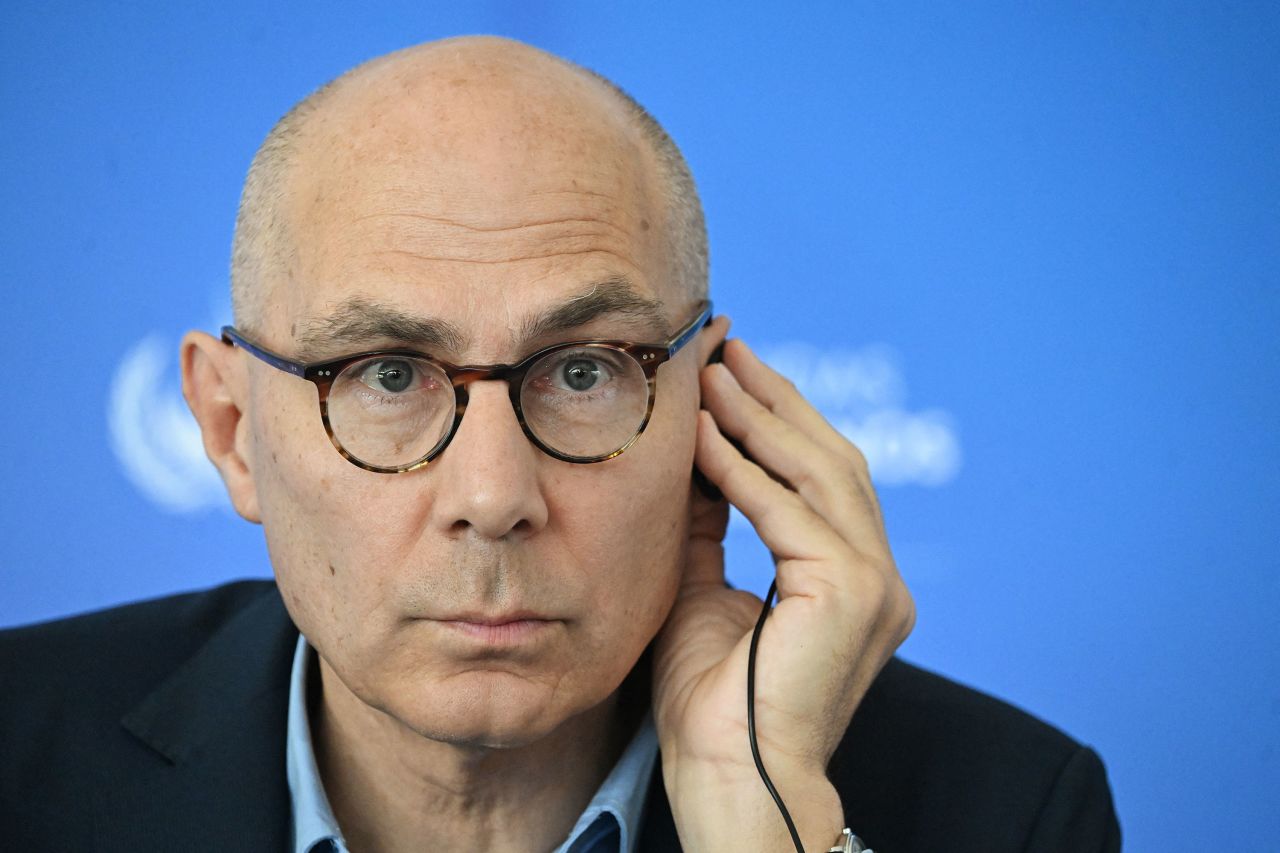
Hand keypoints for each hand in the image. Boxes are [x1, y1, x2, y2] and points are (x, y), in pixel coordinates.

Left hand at [652, 337, 914, 851]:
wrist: (726, 780)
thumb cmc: (712, 701)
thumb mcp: (700, 588)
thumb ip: (708, 522)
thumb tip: (695, 453)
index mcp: (853, 578)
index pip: (820, 479)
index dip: (779, 420)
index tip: (734, 373)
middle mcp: (880, 577)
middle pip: (831, 461)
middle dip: (776, 401)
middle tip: (728, 349)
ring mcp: (876, 584)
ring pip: (819, 474)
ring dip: (761, 420)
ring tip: (713, 374)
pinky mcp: (853, 593)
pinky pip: (788, 511)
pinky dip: (743, 469)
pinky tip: (704, 435)